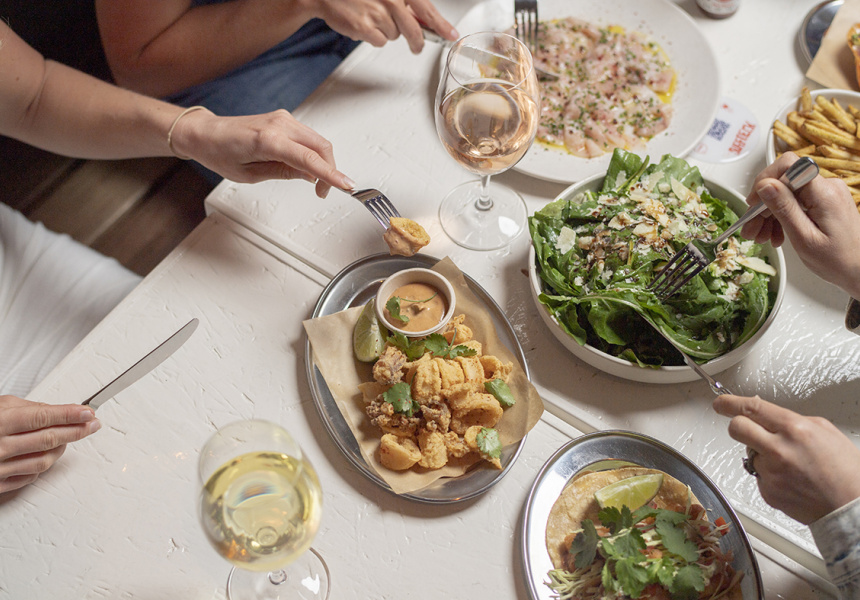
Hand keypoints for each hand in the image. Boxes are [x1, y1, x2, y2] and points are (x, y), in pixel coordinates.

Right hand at [0, 396, 101, 494]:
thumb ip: (26, 408)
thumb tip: (57, 410)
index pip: (43, 417)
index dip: (70, 414)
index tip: (88, 412)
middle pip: (49, 439)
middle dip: (77, 430)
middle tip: (93, 424)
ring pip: (44, 460)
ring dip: (63, 448)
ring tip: (71, 437)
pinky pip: (30, 476)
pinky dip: (44, 465)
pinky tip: (48, 455)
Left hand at [173, 108, 354, 197]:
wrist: (205, 133)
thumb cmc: (219, 153)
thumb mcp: (250, 174)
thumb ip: (283, 172)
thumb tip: (310, 176)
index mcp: (267, 141)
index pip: (309, 159)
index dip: (331, 174)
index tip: (347, 186)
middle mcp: (278, 124)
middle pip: (321, 147)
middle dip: (330, 170)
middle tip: (323, 192)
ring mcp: (282, 119)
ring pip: (317, 142)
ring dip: (322, 162)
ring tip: (313, 183)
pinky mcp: (283, 119)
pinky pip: (307, 137)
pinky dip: (313, 153)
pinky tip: (304, 167)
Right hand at [311, 0, 457, 53]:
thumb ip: (405, 5)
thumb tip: (425, 21)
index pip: (426, 9)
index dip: (441, 24)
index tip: (451, 34)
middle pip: (414, 31)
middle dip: (416, 42)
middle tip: (416, 47)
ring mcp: (377, 13)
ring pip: (395, 36)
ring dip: (387, 32)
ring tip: (372, 19)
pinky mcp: (365, 27)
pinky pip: (380, 41)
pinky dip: (374, 37)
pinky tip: (364, 26)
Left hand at [713, 394, 859, 523]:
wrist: (851, 507)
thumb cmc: (845, 471)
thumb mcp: (824, 431)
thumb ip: (792, 420)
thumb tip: (768, 416)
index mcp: (794, 429)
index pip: (752, 408)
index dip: (730, 403)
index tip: (721, 403)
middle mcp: (779, 449)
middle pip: (737, 428)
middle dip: (738, 425)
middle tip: (746, 429)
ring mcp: (771, 472)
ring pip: (749, 453)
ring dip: (762, 454)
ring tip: (789, 464)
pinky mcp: (767, 491)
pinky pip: (759, 475)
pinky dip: (770, 475)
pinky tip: (790, 479)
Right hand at [740, 151, 859, 298]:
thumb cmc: (838, 260)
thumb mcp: (804, 237)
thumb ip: (784, 208)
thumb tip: (765, 185)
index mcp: (824, 192)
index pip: (788, 166)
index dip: (765, 181)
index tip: (753, 203)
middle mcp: (827, 187)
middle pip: (783, 183)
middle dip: (763, 205)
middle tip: (752, 229)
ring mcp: (826, 193)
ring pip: (786, 194)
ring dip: (769, 214)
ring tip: (762, 236)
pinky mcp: (824, 201)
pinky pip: (795, 202)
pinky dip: (782, 216)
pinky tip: (776, 233)